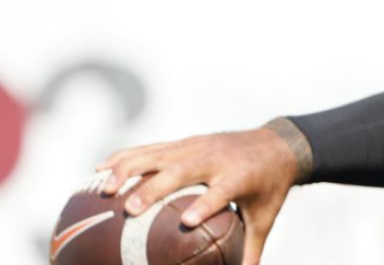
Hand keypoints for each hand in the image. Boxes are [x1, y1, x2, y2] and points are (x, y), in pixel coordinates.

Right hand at [97, 127, 298, 264]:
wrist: (277, 144)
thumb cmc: (268, 188)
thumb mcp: (264, 217)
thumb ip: (251, 249)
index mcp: (240, 176)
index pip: (222, 190)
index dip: (205, 205)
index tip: (186, 222)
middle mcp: (216, 158)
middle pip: (182, 171)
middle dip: (154, 188)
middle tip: (129, 210)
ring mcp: (198, 146)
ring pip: (159, 154)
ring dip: (128, 169)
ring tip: (104, 190)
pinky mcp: (185, 142)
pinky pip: (151, 148)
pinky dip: (125, 157)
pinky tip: (99, 170)